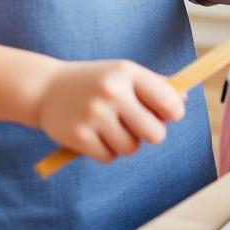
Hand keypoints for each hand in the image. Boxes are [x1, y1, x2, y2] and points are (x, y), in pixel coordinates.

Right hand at [35, 60, 183, 162]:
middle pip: (154, 132)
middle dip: (152, 134)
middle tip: (140, 127)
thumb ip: (155, 85)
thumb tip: (184, 100)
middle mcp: (111, 92)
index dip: (174, 113)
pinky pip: (109, 157)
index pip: (168, 101)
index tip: (169, 115)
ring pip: (131, 148)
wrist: (45, 88)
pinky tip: (96, 135)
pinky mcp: (79, 136)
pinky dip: (106, 151)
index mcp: (127, 72)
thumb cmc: (95, 81)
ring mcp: (94, 115)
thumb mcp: (123, 74)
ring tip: (112, 127)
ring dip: (126, 143)